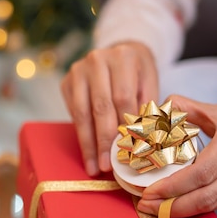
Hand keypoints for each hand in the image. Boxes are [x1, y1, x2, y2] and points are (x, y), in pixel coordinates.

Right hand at [61, 41, 157, 175]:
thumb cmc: (138, 72)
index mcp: (122, 57)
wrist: (122, 52)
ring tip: (94, 166)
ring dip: (88, 143)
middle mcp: (97, 60)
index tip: (127, 151)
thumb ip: (145, 108)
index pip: (122, 98)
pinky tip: (88, 152)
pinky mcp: (67, 81)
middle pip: (100, 107)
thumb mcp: (150, 83)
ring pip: (82, 113)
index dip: (124, 127)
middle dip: (103, 140)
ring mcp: (78, 70)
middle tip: (106, 165)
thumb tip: (140, 142)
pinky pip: (73, 113)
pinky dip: (80, 133)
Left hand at [137, 95, 216, 217]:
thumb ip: (188, 109)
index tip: (149, 192)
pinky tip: (189, 201)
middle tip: (148, 206)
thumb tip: (157, 109)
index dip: (173, 187)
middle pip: (208, 195)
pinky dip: (206, 206)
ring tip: (160, 207)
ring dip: (186, 209)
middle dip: (173, 206)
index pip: (201, 171)